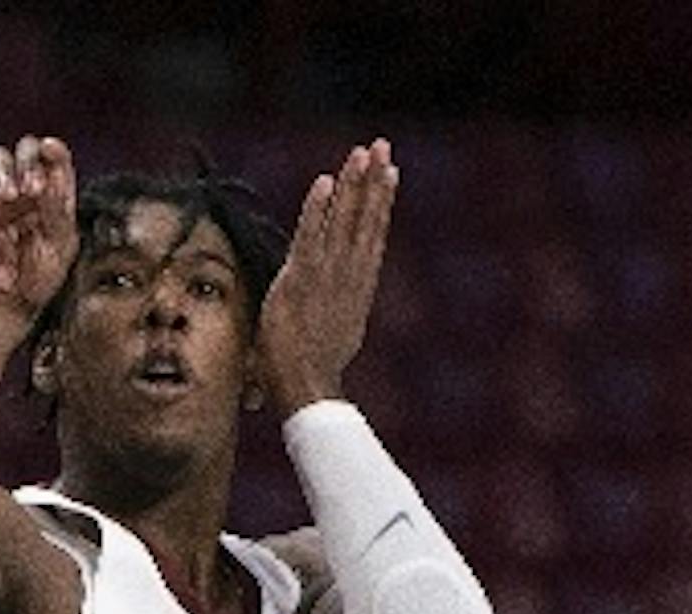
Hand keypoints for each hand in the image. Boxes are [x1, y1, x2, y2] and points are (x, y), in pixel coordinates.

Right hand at [0, 135, 77, 321]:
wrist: (5, 304)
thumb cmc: (38, 276)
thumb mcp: (59, 246)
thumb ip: (57, 211)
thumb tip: (51, 176)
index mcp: (52, 192)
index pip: (54, 157)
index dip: (53, 149)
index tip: (50, 149)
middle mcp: (24, 186)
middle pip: (26, 149)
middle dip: (28, 161)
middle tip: (31, 189)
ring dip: (4, 170)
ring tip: (8, 196)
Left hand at [257, 138, 398, 413]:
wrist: (308, 390)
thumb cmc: (312, 374)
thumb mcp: (332, 337)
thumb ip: (336, 316)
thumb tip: (338, 313)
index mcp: (358, 288)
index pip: (371, 235)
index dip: (380, 202)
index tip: (389, 172)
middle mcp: (349, 277)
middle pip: (365, 219)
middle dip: (373, 180)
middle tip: (382, 145)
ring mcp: (328, 277)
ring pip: (345, 221)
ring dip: (353, 184)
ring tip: (363, 152)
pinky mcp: (302, 281)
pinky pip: (311, 237)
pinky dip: (318, 209)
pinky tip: (324, 181)